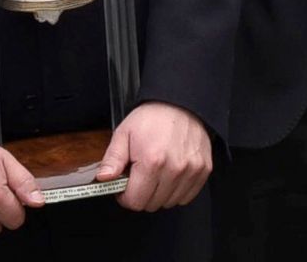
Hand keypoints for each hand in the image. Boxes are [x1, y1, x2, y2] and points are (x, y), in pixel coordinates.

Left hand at [97, 102, 211, 211]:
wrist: (179, 102)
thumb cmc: (151, 117)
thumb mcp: (124, 133)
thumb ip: (112, 159)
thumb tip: (104, 178)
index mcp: (151, 161)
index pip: (135, 201)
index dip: (125, 195)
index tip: (124, 186)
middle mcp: (174, 170)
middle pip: (152, 204)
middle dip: (141, 193)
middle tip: (140, 174)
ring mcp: (191, 172)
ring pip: (169, 202)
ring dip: (159, 193)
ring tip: (156, 171)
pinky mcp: (203, 171)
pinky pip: (186, 197)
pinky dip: (176, 190)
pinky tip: (170, 173)